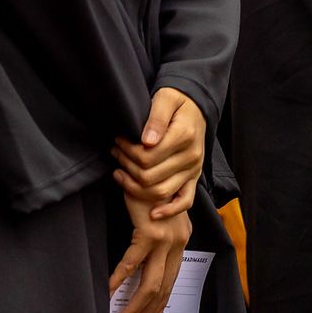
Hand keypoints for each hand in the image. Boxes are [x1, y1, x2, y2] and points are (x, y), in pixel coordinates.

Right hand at [108, 191, 190, 312]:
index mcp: (181, 239)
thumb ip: (154, 231)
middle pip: (162, 288)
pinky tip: (109, 289)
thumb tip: (143, 251)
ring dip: (134, 305)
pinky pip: (132, 262)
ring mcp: (165, 238)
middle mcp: (177, 242)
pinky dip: (120, 277)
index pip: (171, 280)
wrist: (152, 160)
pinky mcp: (149, 231)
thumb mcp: (156, 210)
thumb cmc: (149, 184)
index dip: (159, 303)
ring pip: (151, 283)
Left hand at [112, 88, 205, 220]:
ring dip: (136, 185)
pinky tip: (152, 213)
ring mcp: (193, 170)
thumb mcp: (165, 98)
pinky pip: (186, 200)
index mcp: (183, 137)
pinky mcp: (194, 177)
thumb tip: (146, 141)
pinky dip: (170, 210)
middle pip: (150, 175)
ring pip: (162, 191)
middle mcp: (191, 157)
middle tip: (115, 151)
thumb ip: (156, 118)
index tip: (117, 140)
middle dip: (126, 165)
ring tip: (120, 170)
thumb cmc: (177, 100)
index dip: (127, 151)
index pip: (148, 156)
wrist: (197, 105)